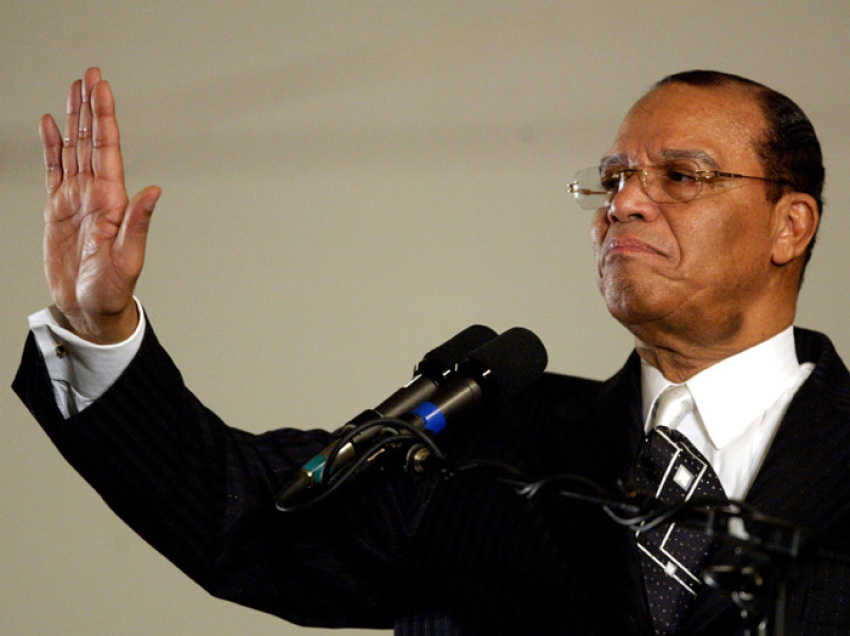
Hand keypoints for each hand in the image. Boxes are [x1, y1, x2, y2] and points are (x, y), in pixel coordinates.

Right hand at [41, 68, 160, 342]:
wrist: (89, 307)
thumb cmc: (112, 288)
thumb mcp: (129, 257)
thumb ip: (139, 222)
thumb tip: (155, 190)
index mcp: (112, 200)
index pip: (107, 149)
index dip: (104, 117)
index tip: (102, 88)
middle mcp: (96, 193)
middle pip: (92, 140)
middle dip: (91, 107)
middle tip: (90, 74)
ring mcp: (76, 199)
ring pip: (73, 149)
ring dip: (73, 119)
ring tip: (73, 89)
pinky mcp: (58, 210)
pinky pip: (54, 170)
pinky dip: (52, 146)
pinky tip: (50, 125)